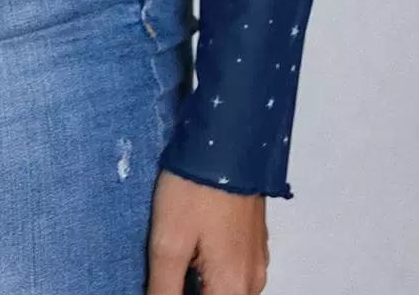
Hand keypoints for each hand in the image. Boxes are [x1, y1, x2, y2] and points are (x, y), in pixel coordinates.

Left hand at [146, 168, 268, 294]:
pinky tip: (190, 246)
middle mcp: (252, 282)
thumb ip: (164, 288)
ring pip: (224, 288)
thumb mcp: (169, 242)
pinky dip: (209, 268)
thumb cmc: (196, 191)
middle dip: (187, 289)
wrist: (229, 139)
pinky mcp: (254, 240)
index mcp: (233, 288)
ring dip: (198, 282)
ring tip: (174, 257)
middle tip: (164, 269)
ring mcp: (256, 260)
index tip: (162, 281)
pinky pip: (231, 270)